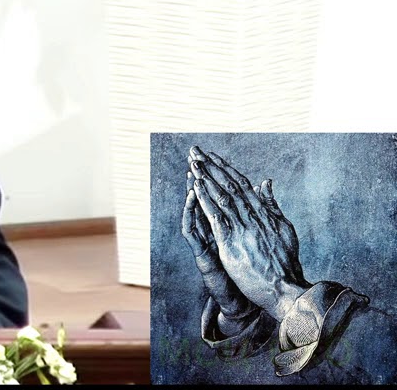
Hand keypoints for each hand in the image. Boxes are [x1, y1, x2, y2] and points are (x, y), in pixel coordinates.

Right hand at [182, 169, 253, 320]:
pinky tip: (192, 196)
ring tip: (192, 171)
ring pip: (197, 212)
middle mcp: (214, 233)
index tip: (212, 157)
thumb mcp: (257, 239)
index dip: (216, 177)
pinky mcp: (203, 255)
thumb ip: (257, 214)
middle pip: (206, 201)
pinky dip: (192, 212)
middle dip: (201, 177)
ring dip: (194, 190)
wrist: (251, 299)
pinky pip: (193, 231)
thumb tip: (263, 188)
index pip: (221, 197)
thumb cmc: (253, 272)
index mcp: (228, 227)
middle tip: (194, 156)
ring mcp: (207, 243)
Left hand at [190, 145, 308, 321]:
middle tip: (195, 151)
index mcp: (265, 213)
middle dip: (211, 167)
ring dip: (205, 178)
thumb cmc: (286, 262)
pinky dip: (205, 200)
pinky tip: (195, 187)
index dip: (225, 169)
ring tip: (193, 163)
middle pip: (229, 186)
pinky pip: (215, 217)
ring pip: (221, 197)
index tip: (212, 156)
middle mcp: (253, 217)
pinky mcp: (231, 244)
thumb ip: (272, 205)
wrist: (287, 289)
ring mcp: (242, 230)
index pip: (242, 185)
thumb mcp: (284, 228)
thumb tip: (265, 182)